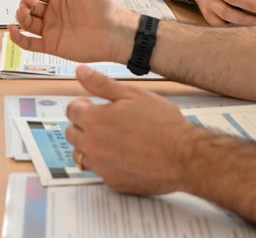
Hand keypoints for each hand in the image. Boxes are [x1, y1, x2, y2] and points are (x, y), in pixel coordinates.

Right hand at [8, 0, 136, 63]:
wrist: (114, 32)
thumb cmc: (105, 7)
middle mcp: (53, 13)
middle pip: (29, 6)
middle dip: (25, 2)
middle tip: (31, 0)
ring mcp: (51, 30)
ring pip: (27, 23)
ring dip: (21, 16)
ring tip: (24, 11)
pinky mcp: (51, 45)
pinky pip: (29, 43)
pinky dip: (18, 38)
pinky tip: (13, 30)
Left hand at [65, 66, 196, 194]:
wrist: (184, 157)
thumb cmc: (162, 123)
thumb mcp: (132, 94)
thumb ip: (101, 84)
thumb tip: (80, 72)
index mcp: (94, 120)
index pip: (71, 110)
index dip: (83, 105)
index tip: (94, 104)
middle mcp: (92, 145)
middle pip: (72, 133)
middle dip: (83, 125)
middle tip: (104, 121)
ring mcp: (102, 167)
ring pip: (82, 154)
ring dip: (90, 145)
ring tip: (112, 139)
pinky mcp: (113, 183)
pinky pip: (99, 171)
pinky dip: (106, 163)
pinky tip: (123, 156)